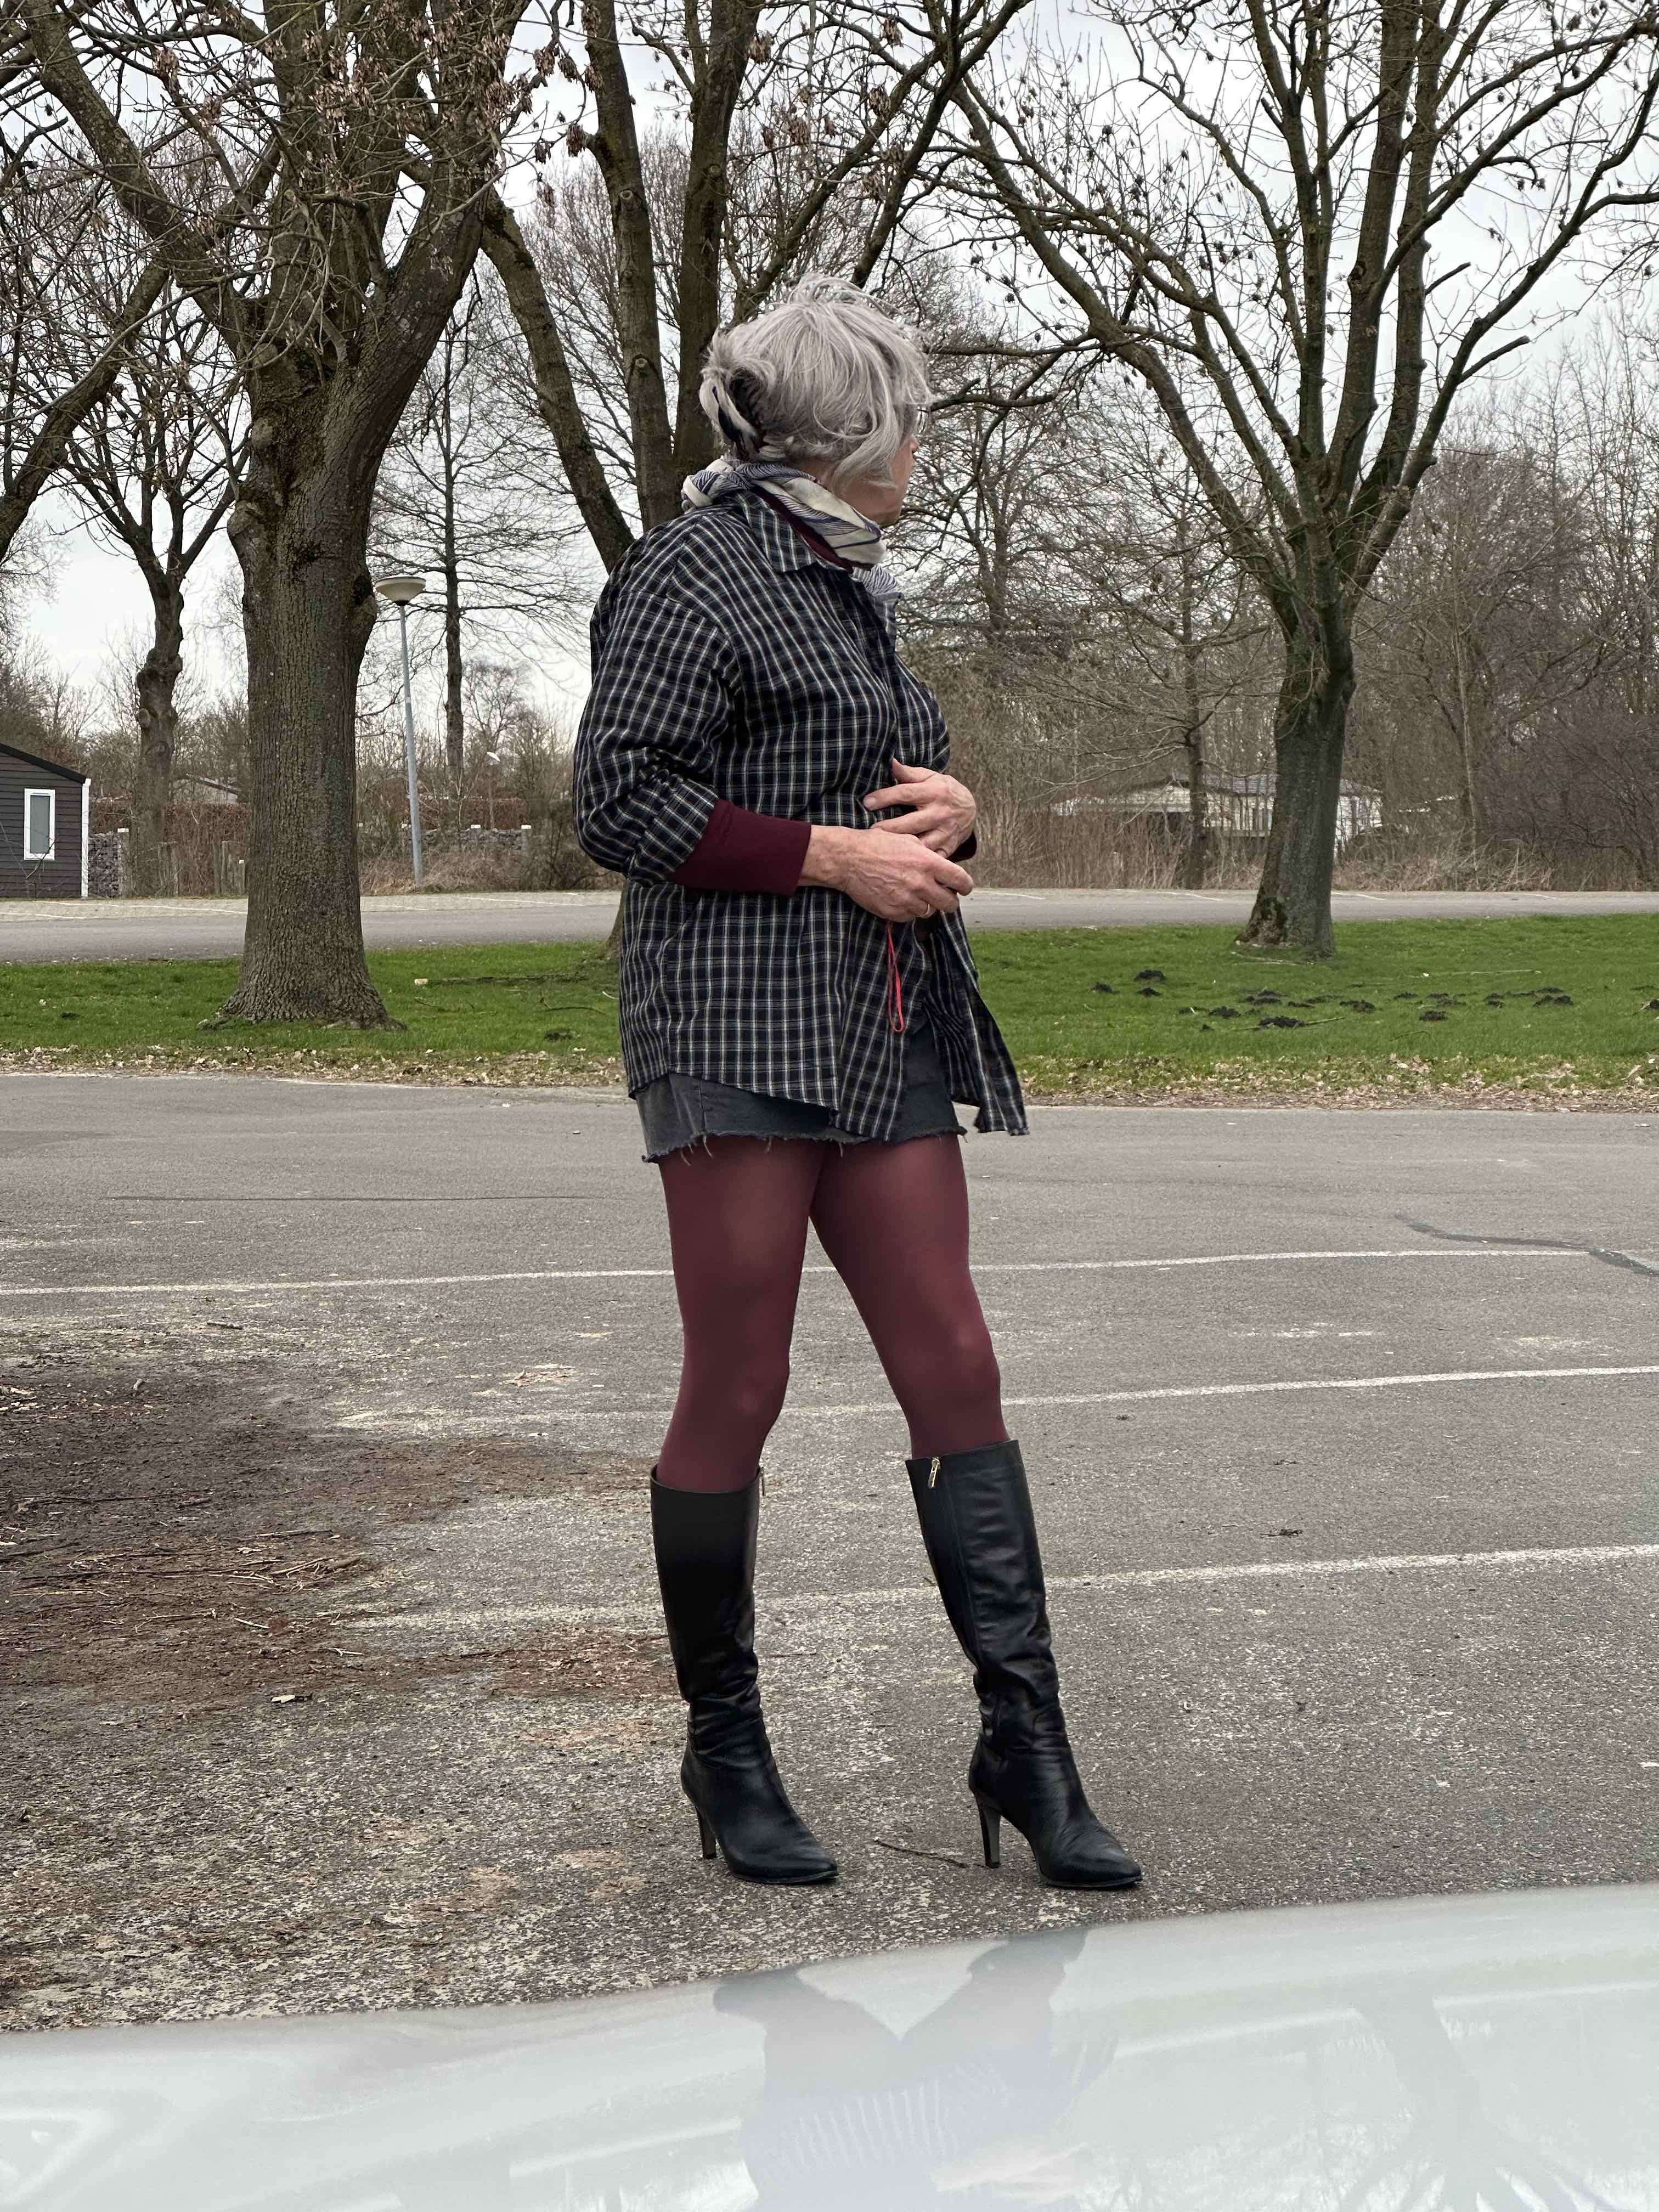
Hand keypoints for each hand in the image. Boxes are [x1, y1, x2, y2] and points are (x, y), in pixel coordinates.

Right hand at [801, 824, 972, 920]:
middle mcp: (921, 884)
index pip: (961, 881)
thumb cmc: (877, 845)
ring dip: (926, 905)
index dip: (965, 886)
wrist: (849, 859)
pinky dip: (909, 910)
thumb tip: (942, 868)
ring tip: (916, 894)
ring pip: (929, 912)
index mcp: (928, 863)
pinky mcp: (893, 912)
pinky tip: (901, 898)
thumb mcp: (908, 840)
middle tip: (943, 896)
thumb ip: (929, 855)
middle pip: (949, 903)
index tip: (963, 888)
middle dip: (949, 900)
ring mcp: (907, 900)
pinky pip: (910, 916)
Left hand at [862, 757, 976, 854]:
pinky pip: (933, 858)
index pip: (906, 793)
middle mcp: (940, 812)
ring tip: (884, 849)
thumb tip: (890, 761)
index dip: (885, 797)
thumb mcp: (930, 777)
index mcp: (934, 792)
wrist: (971, 808)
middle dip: (890, 827)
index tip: (866, 802)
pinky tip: (903, 864)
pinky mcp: (949, 847)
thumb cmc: (943, 790)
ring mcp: (945, 831)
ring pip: (922, 843)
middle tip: (871, 831)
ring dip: (903, 848)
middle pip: (911, 822)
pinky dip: (920, 862)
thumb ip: (909, 773)